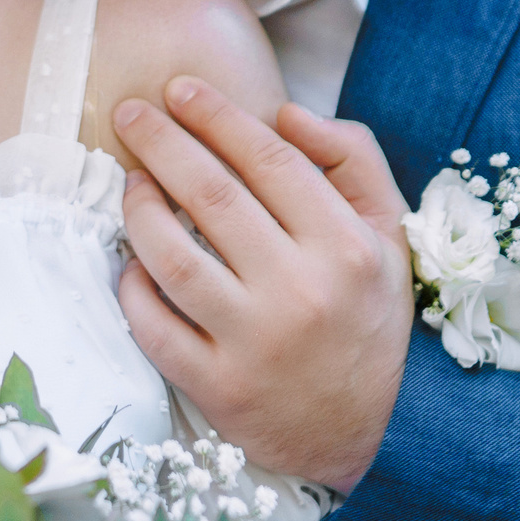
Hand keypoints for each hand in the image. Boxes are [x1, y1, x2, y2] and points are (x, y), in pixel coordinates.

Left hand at [114, 80, 413, 492]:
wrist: (373, 431)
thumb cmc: (369, 315)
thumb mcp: (389, 233)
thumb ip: (352, 159)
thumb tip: (285, 113)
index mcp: (346, 247)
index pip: (269, 160)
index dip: (217, 116)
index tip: (179, 89)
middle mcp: (301, 293)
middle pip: (212, 197)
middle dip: (162, 143)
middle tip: (131, 113)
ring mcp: (255, 344)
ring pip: (172, 259)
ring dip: (139, 210)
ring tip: (130, 182)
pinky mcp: (218, 388)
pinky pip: (154, 327)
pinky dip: (132, 288)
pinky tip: (131, 260)